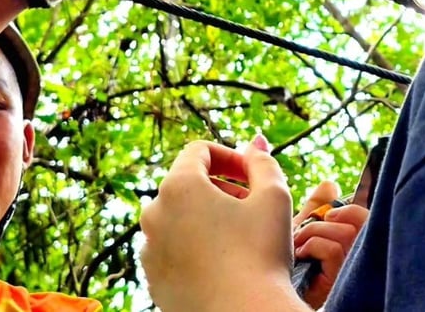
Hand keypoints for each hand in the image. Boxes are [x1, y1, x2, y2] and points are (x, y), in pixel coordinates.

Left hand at [139, 138, 302, 311]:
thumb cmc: (261, 253)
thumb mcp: (274, 196)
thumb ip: (262, 162)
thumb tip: (253, 145)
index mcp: (178, 186)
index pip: (199, 151)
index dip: (231, 156)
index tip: (253, 174)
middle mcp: (154, 214)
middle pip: (187, 184)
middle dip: (221, 187)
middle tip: (252, 205)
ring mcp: (150, 249)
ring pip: (179, 218)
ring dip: (208, 216)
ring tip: (241, 235)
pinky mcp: (153, 279)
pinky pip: (174, 248)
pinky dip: (196, 245)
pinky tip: (226, 261)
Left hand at [293, 182, 368, 308]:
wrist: (267, 286)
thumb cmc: (281, 261)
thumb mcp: (300, 228)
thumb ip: (316, 208)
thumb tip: (330, 185)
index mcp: (348, 241)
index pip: (365, 217)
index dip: (349, 209)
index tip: (328, 213)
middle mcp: (353, 254)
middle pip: (362, 219)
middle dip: (327, 219)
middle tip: (308, 228)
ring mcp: (347, 269)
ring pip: (347, 232)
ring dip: (315, 232)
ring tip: (299, 244)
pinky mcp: (337, 282)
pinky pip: (334, 249)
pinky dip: (313, 246)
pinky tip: (300, 256)